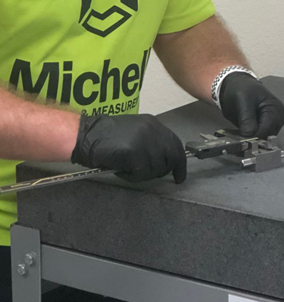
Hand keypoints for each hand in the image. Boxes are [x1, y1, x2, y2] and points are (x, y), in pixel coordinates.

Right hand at [71, 114, 186, 183]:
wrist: (86, 135)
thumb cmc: (105, 136)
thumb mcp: (134, 132)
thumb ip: (150, 141)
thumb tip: (164, 159)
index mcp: (153, 124)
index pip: (175, 144)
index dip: (179, 162)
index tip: (179, 175)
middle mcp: (152, 130)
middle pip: (171, 157)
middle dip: (163, 170)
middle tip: (149, 175)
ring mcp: (144, 141)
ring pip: (156, 168)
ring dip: (143, 174)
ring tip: (127, 169)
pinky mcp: (134, 153)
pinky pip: (142, 173)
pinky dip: (132, 177)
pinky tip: (121, 170)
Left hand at [219, 73, 283, 138]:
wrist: (237, 84)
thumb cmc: (241, 89)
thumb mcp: (242, 102)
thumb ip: (247, 120)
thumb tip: (249, 137)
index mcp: (275, 108)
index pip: (267, 130)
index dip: (254, 137)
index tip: (241, 141)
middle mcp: (279, 117)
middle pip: (267, 136)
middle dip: (254, 139)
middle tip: (240, 136)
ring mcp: (274, 122)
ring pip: (264, 139)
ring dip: (253, 138)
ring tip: (242, 131)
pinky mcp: (268, 125)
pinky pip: (261, 136)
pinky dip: (253, 136)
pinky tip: (245, 131)